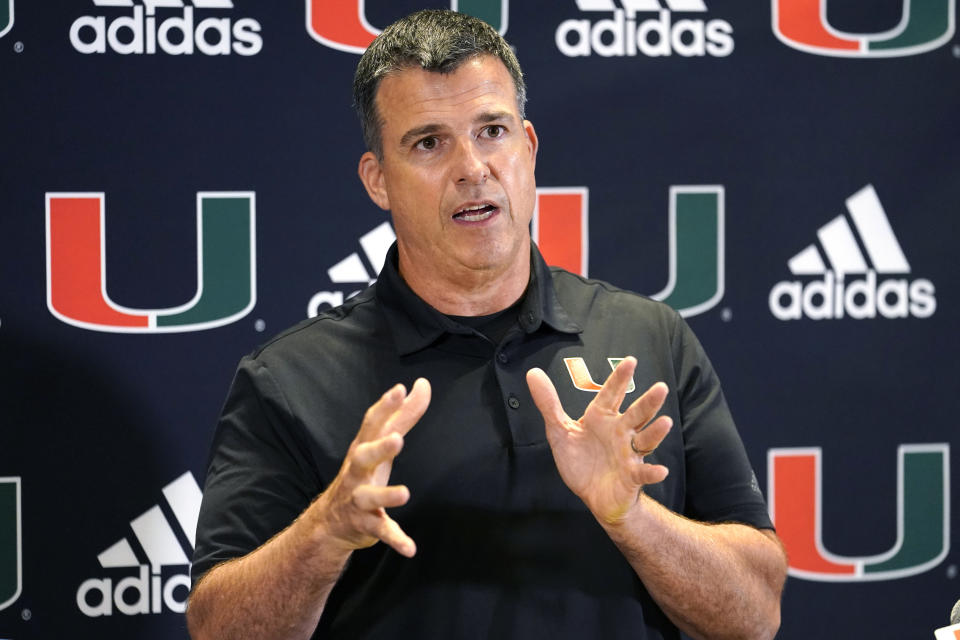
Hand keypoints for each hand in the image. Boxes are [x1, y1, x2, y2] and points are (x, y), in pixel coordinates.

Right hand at [314, 378, 430, 557]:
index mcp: (363, 448)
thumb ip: (405, 414)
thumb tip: (422, 384)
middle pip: (364, 457)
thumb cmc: (363, 473)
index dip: (385, 407)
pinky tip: (410, 548)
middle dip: (379, 448)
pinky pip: (382, 532)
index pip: (372, 424)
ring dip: (386, 495)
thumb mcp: (382, 442)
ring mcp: (359, 500)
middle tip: (397, 440)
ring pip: (370, 498)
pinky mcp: (367, 525)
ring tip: (405, 494)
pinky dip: (395, 540)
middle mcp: (357, 472)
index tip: (400, 390)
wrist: (330, 522)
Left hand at [526, 357, 671, 524]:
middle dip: (648, 402)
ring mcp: (628, 454)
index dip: (620, 378)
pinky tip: (660, 471)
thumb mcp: (560, 431)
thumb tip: (533, 373)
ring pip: (645, 440)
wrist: (593, 495)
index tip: (631, 361)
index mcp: (602, 418)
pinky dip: (652, 472)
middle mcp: (620, 432)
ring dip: (655, 432)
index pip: (611, 394)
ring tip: (665, 422)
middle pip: (636, 414)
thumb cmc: (581, 460)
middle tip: (661, 387)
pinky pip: (643, 473)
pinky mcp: (631, 476)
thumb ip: (549, 403)